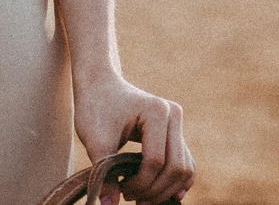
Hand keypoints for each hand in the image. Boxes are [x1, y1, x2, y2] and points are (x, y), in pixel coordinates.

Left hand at [73, 74, 191, 203]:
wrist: (99, 84)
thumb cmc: (95, 108)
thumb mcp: (94, 140)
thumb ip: (104, 173)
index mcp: (155, 111)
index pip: (155, 160)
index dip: (140, 182)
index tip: (121, 189)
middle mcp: (173, 115)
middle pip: (176, 167)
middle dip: (155, 189)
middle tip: (130, 197)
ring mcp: (177, 123)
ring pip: (185, 168)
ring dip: (166, 189)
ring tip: (141, 198)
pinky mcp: (176, 132)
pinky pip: (185, 163)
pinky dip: (175, 181)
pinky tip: (159, 193)